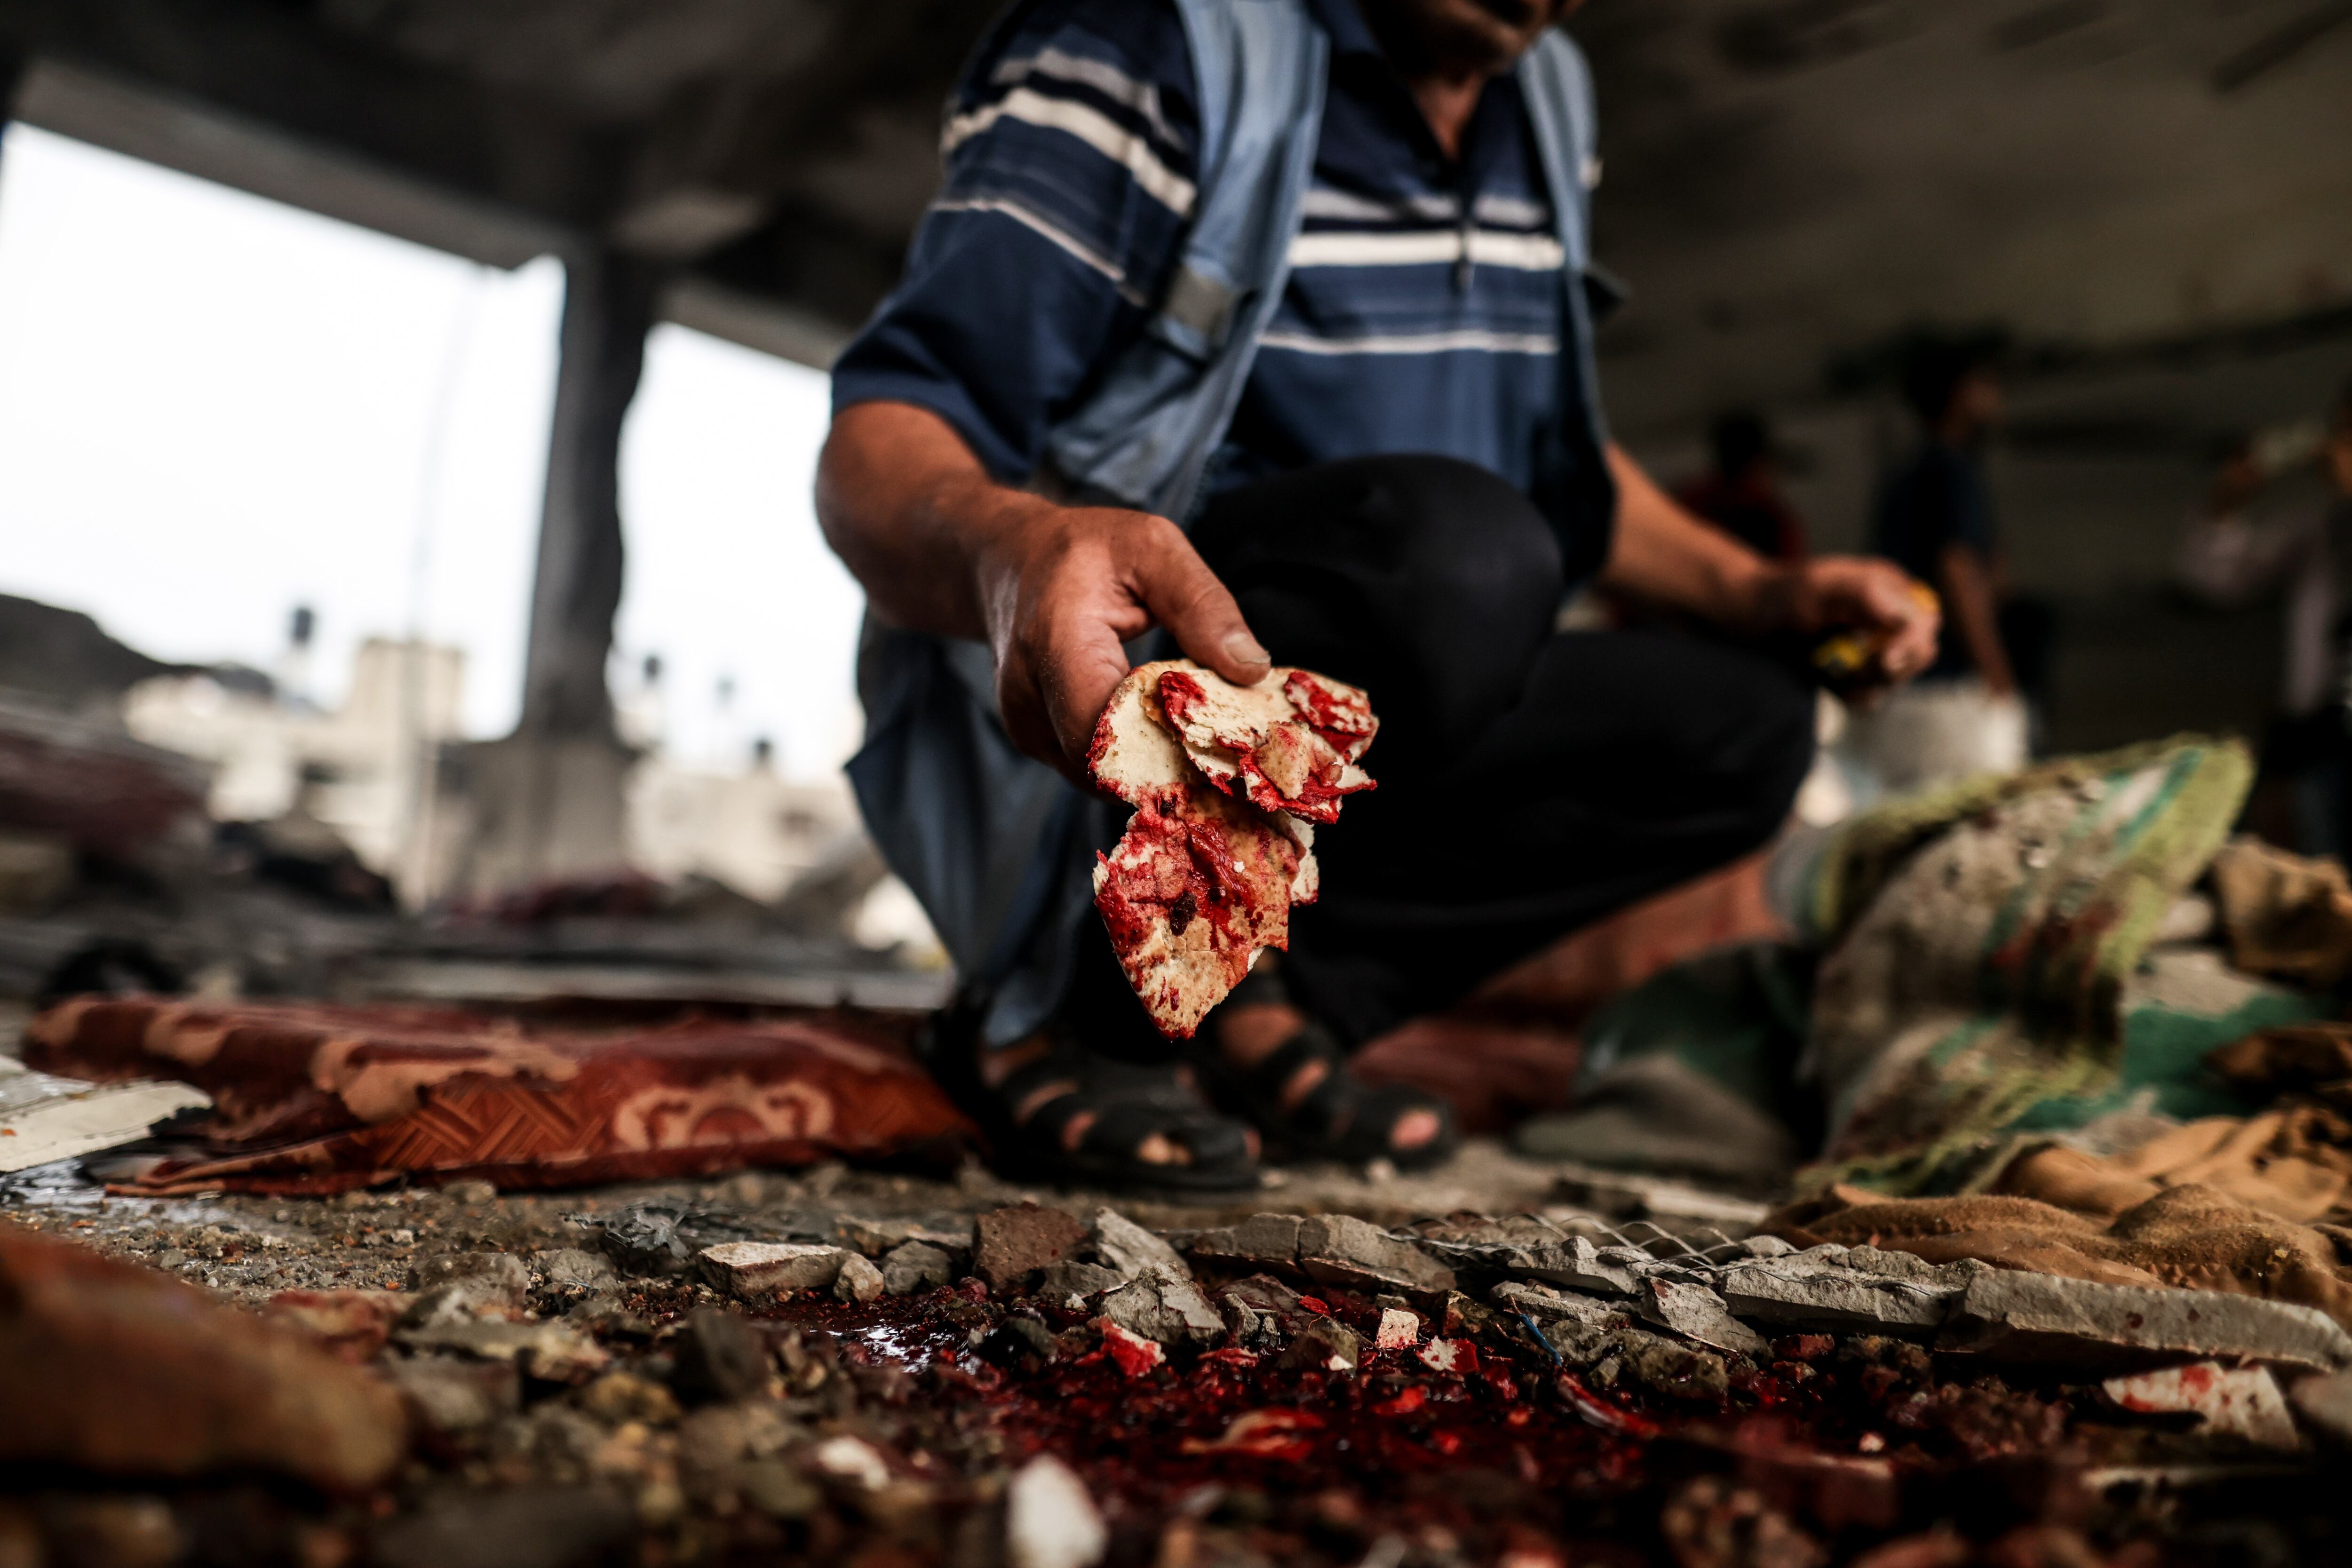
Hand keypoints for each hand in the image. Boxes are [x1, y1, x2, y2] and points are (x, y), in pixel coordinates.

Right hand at [972, 495, 1270, 779]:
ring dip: (1155, 767)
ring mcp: (1024, 726)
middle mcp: (1028, 695)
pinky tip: (1165, 734)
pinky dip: (1134, 760)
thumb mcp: (1153, 547)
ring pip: (1100, 778)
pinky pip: (1090, 769)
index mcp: (1055, 639)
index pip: (1104, 727)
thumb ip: (1203, 605)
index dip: (1167, 749)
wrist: (1009, 562)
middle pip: (1106, 766)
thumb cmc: (1084, 550)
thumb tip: (1253, 669)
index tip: (1227, 746)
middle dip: (1172, 766)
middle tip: (1232, 754)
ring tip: (1200, 737)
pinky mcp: (1034, 742)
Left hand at [1756, 556, 1941, 689]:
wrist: (1750, 616)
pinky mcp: (1857, 671)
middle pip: (1919, 655)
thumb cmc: (1783, 594)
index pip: (1924, 622)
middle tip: (1854, 669)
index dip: (1911, 645)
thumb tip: (1906, 619)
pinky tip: (1828, 681)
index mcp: (1890, 590)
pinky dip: (1852, 695)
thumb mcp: (1821, 586)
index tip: (1883, 661)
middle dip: (1889, 668)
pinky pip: (1870, 695)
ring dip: (1866, 684)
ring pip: (1895, 680)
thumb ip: (1867, 595)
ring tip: (1831, 671)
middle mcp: (1889, 618)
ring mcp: (1875, 646)